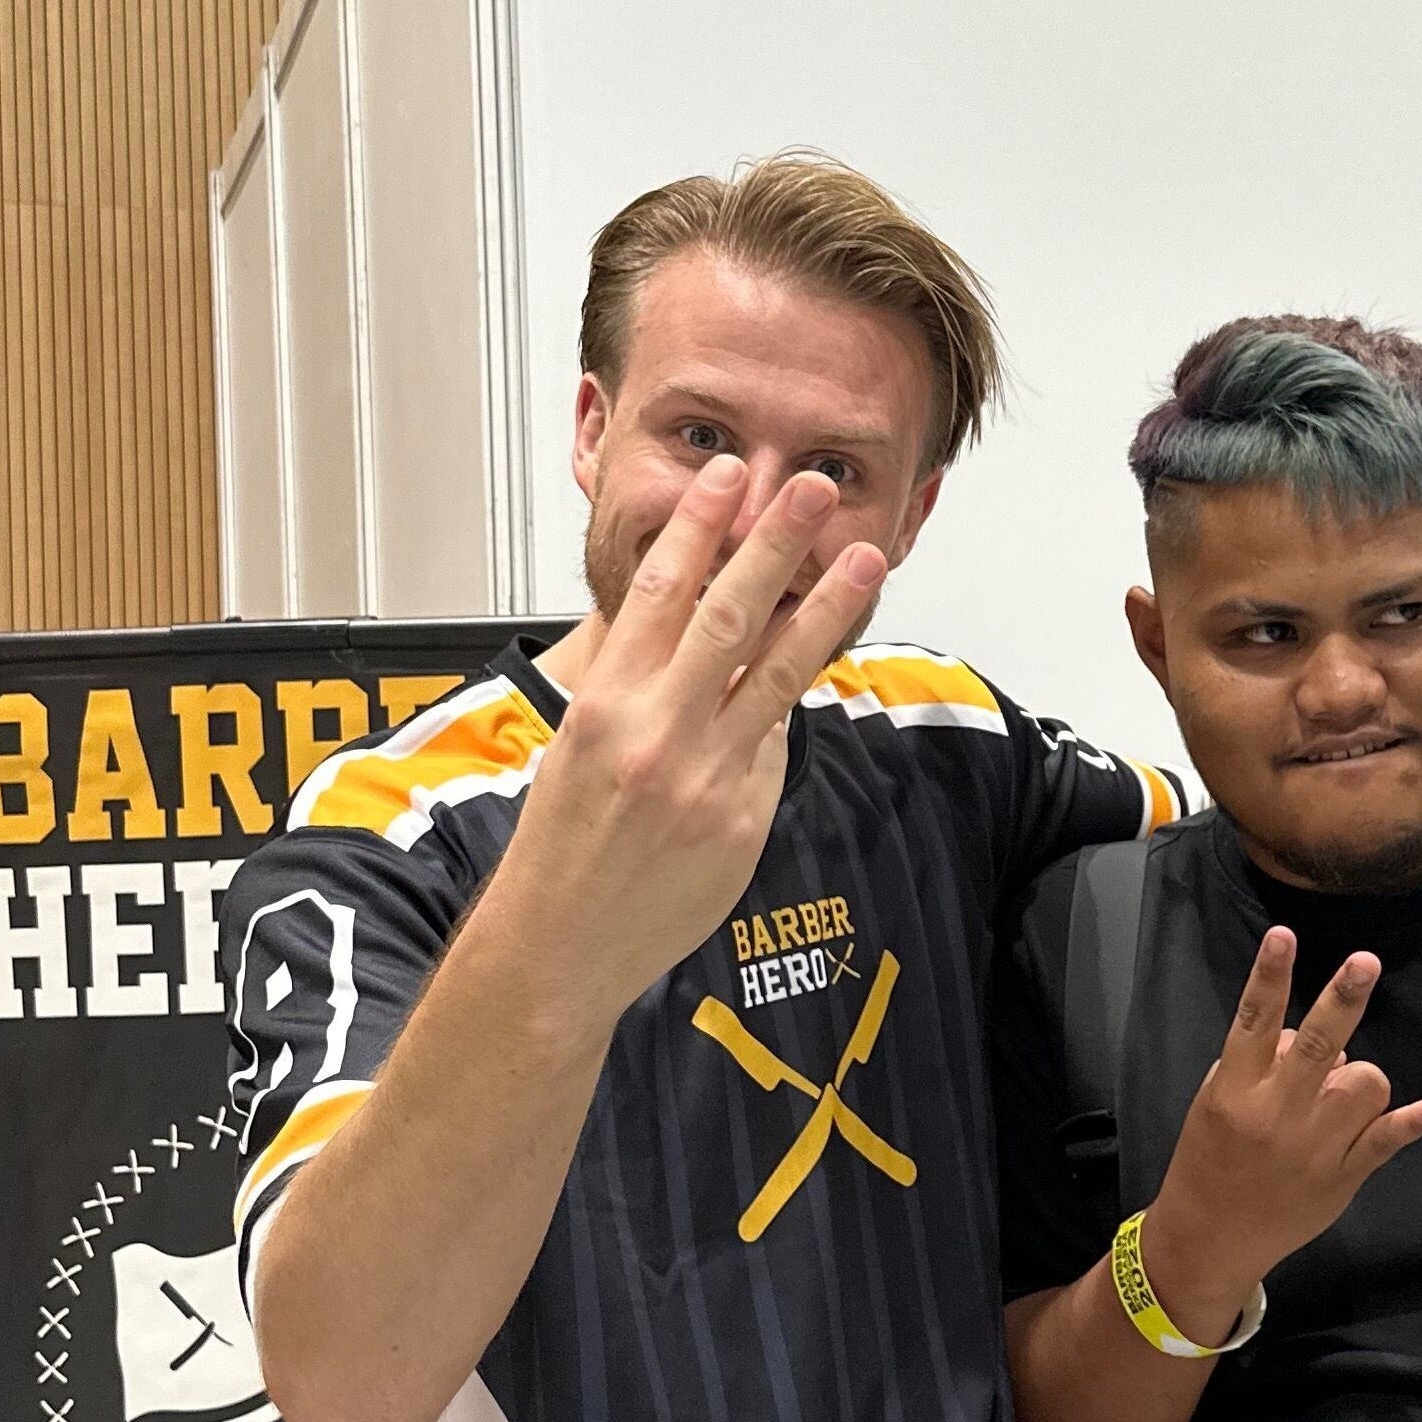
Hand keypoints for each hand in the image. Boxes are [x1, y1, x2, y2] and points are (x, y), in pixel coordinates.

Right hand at [496, 456, 885, 1027]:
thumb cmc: (562, 844)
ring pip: (775, 671)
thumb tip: (698, 638)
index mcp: (603, 703)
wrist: (561, 943)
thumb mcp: (577, 746)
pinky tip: (805, 675)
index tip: (727, 478)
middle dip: (773, 542)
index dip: (698, 529)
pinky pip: (773, 746)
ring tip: (860, 556)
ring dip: (825, 606)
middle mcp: (654, 731)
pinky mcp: (742, 817)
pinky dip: (783, 712)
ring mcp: (704, 776)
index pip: (658, 593)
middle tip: (810, 488)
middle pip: (727, 615)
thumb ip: (638, 689)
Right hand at [1149, 929, 1421, 1291]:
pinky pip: (1387, 1139)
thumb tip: (1306, 1032)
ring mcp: (1315, 1145)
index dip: (1270, 975)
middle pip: (1317, 1044)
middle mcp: (1277, 1112)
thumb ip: (1259, 1060)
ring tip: (1336, 1098)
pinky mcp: (1344, 1174)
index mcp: (1237, 1089)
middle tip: (1365, 962)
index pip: (1253, 1020)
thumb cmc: (1210, 1157)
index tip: (1284, 935)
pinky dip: (1416, 1121)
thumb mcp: (1215, 1099)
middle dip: (1342, 999)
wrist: (1212, 1237)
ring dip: (1359, 1076)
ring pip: (1363, 1082)